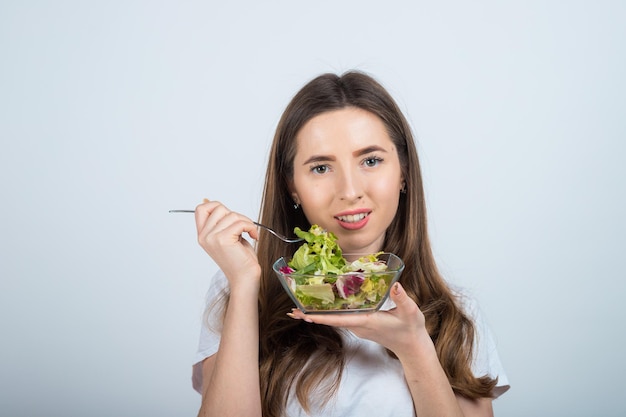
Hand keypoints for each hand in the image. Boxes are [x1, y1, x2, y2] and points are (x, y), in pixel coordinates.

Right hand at [195, 199, 260, 289]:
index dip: (216, 206)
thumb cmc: (240, 260)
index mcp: (203, 235)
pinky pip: (240, 223)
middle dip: (236, 214)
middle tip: (243, 227)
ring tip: (249, 233)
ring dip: (246, 222)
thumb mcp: (227, 237)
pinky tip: (254, 236)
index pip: (201, 209)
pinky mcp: (223, 240)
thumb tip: (209, 200)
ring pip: (232, 214)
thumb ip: (221, 222)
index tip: (229, 216)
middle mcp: (204, 236)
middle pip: (218, 207)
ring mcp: (212, 238)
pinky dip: (251, 227)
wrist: (245, 278)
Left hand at [288, 282, 428, 356]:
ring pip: (334, 320)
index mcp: (366, 321)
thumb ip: (402, 298)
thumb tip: (396, 285)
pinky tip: (322, 307)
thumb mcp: (410, 312)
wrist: (413, 346)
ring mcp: (358, 326)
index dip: (321, 317)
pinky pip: (340, 318)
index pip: (339, 320)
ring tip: (299, 309)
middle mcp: (358, 325)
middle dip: (311, 316)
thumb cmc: (411, 329)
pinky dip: (328, 313)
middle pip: (331, 320)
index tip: (304, 315)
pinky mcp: (361, 324)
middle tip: (292, 311)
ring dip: (317, 315)